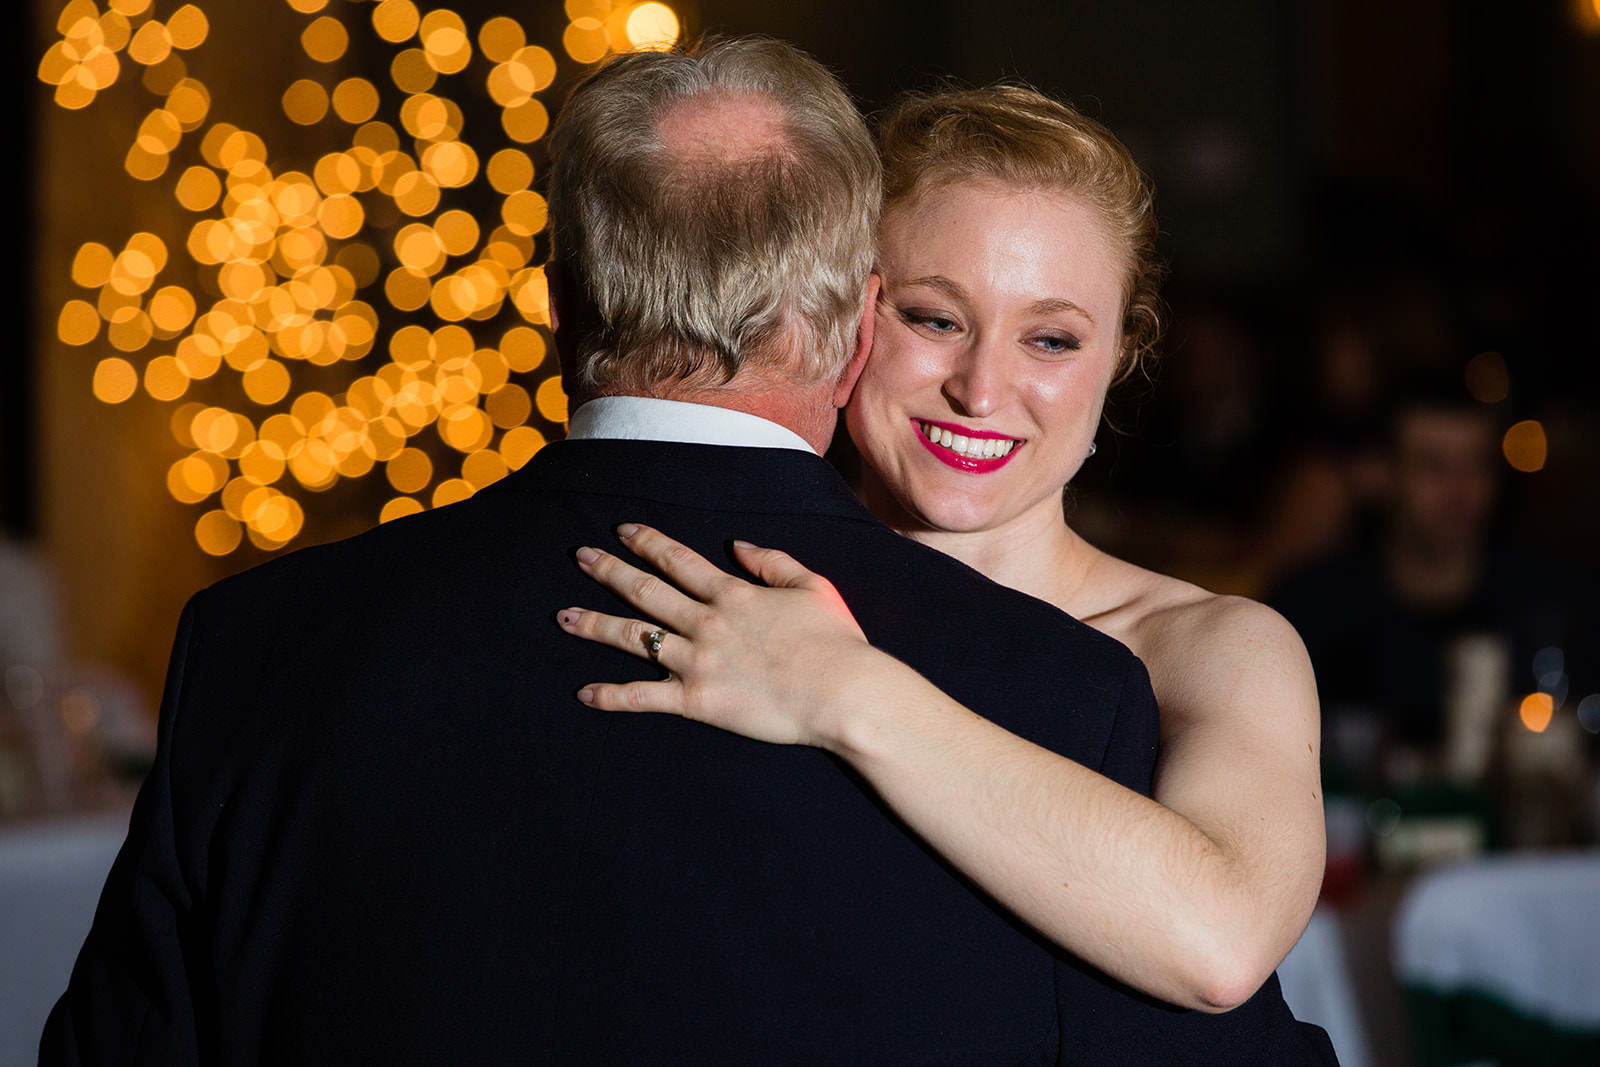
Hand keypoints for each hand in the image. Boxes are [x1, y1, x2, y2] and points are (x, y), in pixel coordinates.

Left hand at [557, 523, 874, 747]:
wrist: (843, 692)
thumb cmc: (836, 641)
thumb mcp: (812, 586)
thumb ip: (772, 561)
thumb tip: (738, 545)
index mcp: (732, 593)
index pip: (678, 560)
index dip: (647, 542)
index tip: (623, 531)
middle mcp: (706, 621)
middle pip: (645, 591)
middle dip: (609, 571)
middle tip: (580, 557)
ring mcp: (696, 661)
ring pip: (633, 638)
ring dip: (594, 625)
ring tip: (563, 616)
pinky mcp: (696, 700)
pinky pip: (643, 698)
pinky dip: (612, 696)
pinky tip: (584, 693)